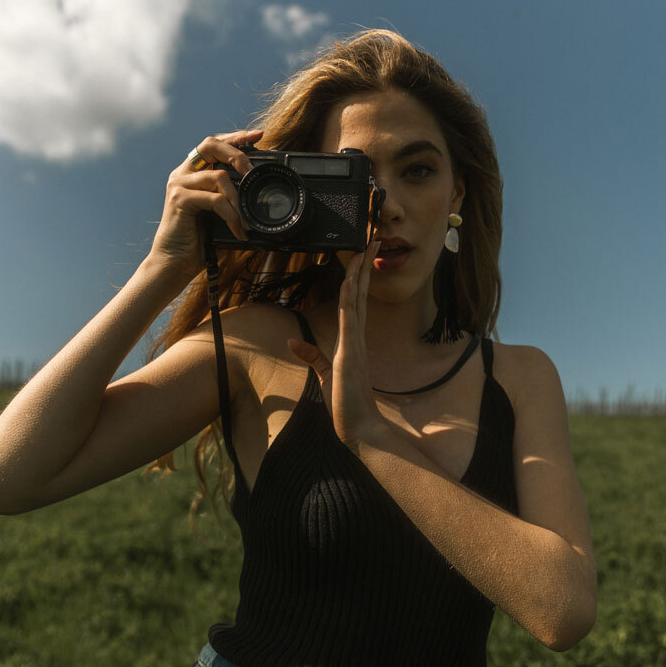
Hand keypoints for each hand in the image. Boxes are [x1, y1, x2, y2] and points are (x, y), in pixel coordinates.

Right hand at [147, 130, 263, 283]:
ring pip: (218, 177)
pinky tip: (238, 230)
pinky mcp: (179, 199)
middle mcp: (182, 174)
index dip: (236, 137)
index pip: (213, 144)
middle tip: (253, 173)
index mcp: (192, 173)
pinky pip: (215, 199)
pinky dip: (231, 216)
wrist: (174, 264)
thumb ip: (231, 199)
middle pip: (211, 144)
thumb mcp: (219, 215)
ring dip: (239, 200)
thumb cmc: (197, 242)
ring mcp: (179, 184)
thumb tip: (259, 193)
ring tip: (247, 221)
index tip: (258, 136)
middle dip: (237, 154)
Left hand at [287, 238, 388, 449]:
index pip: (356, 301)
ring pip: (357, 300)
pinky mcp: (349, 354)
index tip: (363, 254)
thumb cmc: (346, 405)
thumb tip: (293, 341)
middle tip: (372, 238)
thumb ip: (312, 356)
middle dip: (365, 265)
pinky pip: (349, 321)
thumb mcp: (325, 374)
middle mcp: (356, 337)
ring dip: (359, 273)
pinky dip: (348, 300)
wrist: (360, 428)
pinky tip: (348, 281)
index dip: (359, 277)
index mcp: (352, 340)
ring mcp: (355, 343)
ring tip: (364, 247)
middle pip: (361, 293)